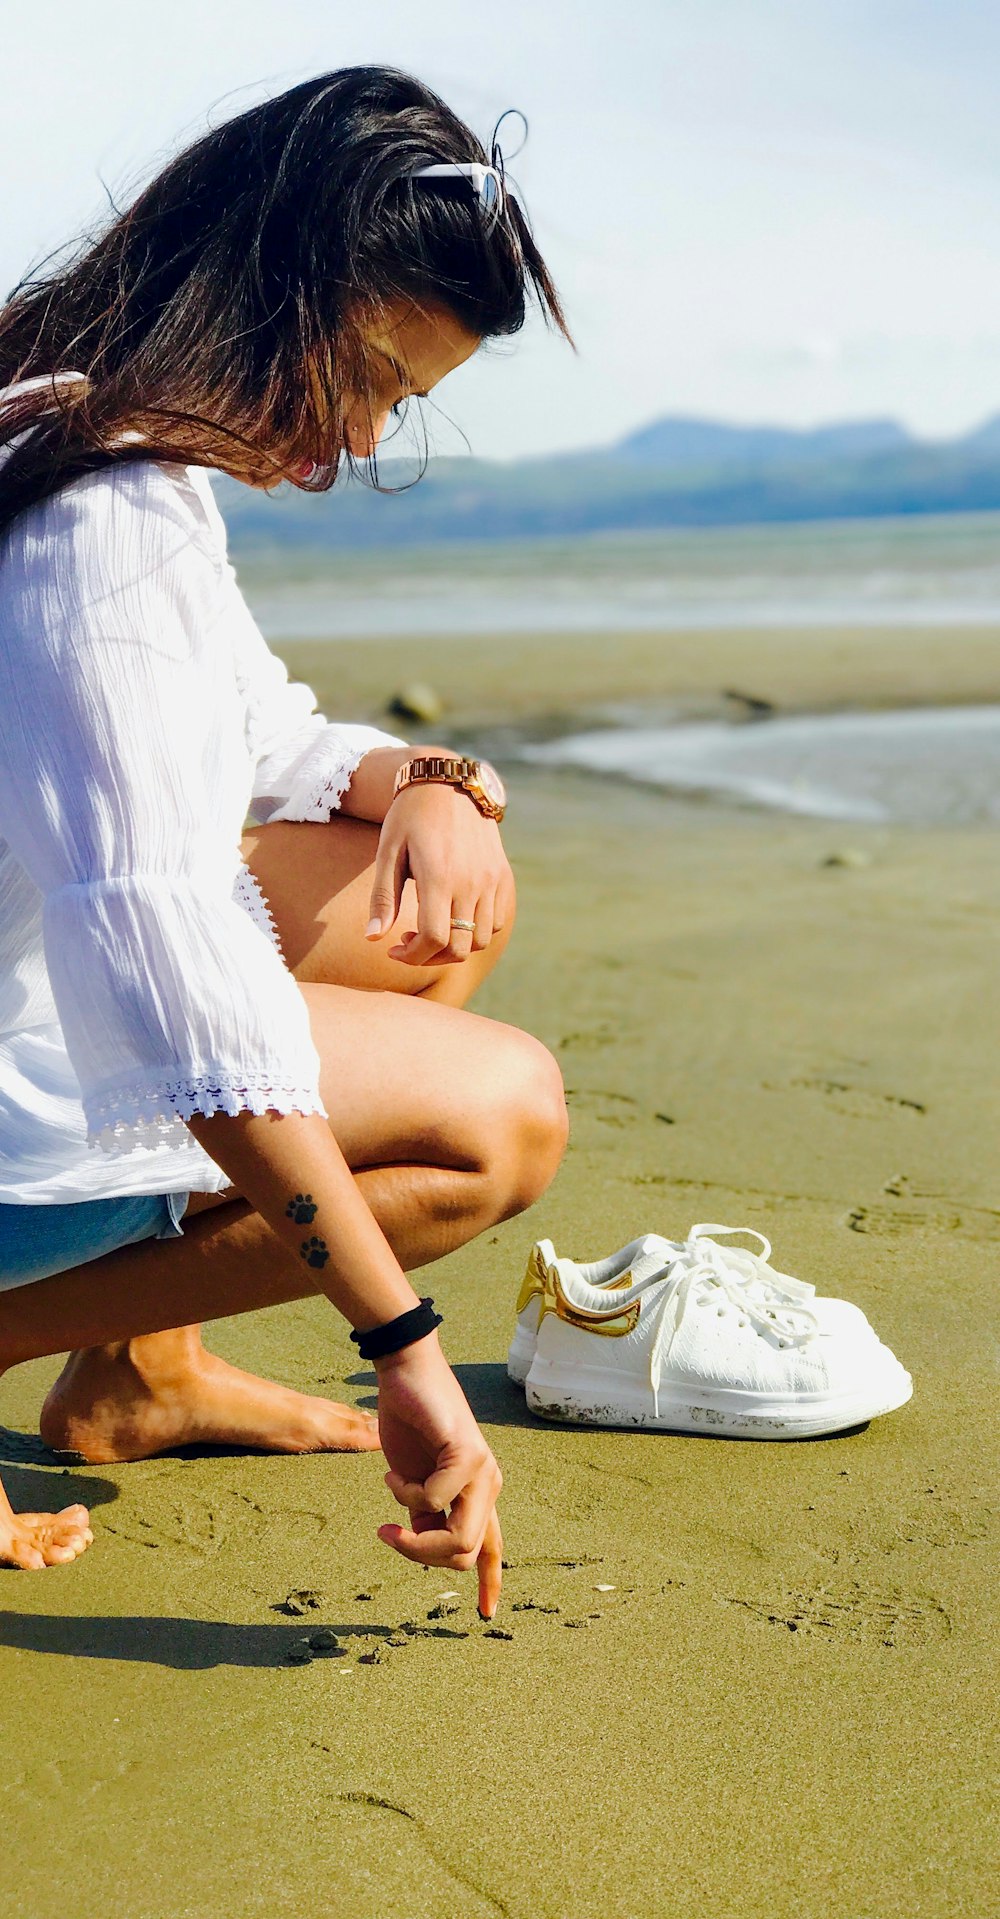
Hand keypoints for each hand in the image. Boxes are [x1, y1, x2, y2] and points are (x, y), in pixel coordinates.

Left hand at [365, 782, 514, 966]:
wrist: (448, 783)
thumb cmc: (410, 817)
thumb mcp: (388, 852)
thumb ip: (382, 898)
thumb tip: (373, 939)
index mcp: (439, 877)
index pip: (433, 939)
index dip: (412, 956)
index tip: (393, 950)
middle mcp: (471, 882)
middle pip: (459, 948)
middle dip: (430, 957)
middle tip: (409, 943)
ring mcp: (491, 880)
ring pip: (481, 940)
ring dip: (455, 947)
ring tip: (433, 931)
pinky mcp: (502, 876)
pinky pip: (497, 921)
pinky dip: (477, 931)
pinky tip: (456, 918)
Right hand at [374, 1334, 503, 1617]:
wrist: (407, 1373)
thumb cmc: (409, 1424)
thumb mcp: (414, 1481)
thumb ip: (425, 1514)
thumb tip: (422, 1546)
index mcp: (478, 1493)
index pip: (489, 1546)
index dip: (488, 1581)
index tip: (486, 1614)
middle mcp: (488, 1485)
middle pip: (463, 1554)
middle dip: (420, 1556)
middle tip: (388, 1535)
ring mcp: (483, 1470)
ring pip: (455, 1539)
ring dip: (412, 1535)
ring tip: (390, 1503)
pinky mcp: (468, 1455)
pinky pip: (433, 1500)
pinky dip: (404, 1494)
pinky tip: (393, 1472)